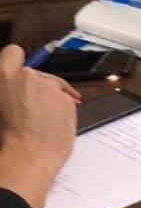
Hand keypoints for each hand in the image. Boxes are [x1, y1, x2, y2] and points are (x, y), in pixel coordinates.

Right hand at [0, 43, 80, 207]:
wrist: (29, 155)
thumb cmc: (10, 137)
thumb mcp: (2, 104)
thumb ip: (10, 88)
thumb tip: (18, 88)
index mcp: (4, 74)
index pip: (14, 52)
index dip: (19, 63)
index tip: (23, 77)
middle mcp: (26, 74)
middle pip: (36, 73)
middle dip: (38, 87)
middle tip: (35, 109)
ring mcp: (49, 85)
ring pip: (54, 86)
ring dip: (53, 98)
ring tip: (47, 121)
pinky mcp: (66, 98)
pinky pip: (67, 99)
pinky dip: (65, 109)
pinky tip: (59, 124)